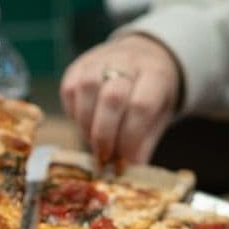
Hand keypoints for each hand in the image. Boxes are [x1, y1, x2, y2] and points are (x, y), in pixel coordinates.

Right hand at [60, 34, 181, 164]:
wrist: (142, 57)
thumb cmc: (151, 95)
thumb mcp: (158, 117)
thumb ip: (143, 143)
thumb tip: (129, 171)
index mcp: (156, 74)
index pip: (141, 106)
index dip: (130, 138)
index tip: (124, 162)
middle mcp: (129, 61)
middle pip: (112, 97)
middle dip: (105, 135)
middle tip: (103, 157)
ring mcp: (101, 58)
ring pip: (87, 89)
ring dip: (86, 124)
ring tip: (93, 141)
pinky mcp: (79, 64)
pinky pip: (70, 89)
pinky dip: (74, 113)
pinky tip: (85, 124)